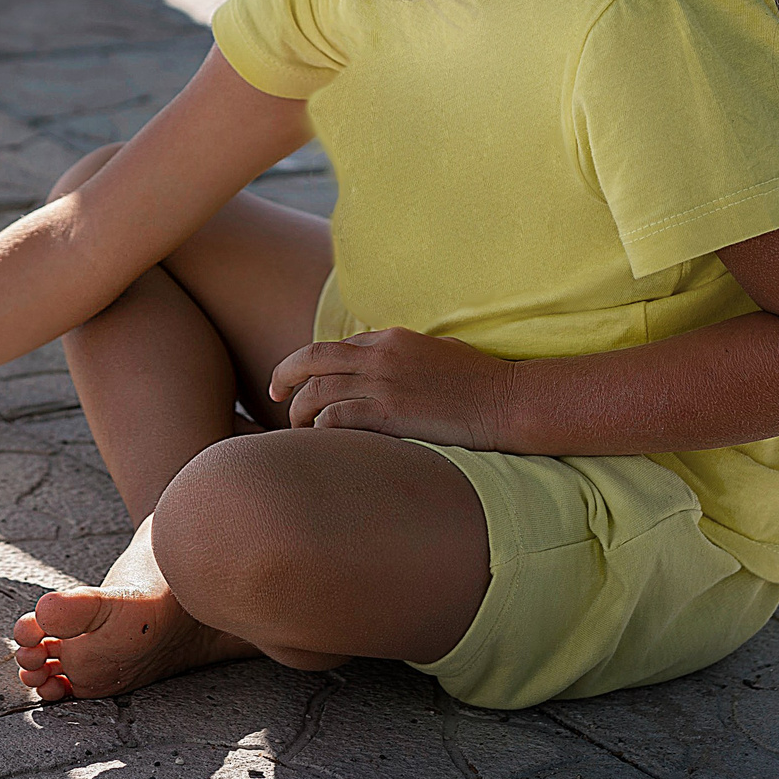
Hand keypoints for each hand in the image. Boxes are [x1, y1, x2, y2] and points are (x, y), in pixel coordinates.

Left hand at [268, 328, 517, 449]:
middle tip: (272, 394)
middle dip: (284, 375)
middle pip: (312, 358)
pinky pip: (336, 419)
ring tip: (296, 429)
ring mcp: (383, 383)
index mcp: (391, 337)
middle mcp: (380, 355)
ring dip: (299, 412)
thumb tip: (385, 363)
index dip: (314, 365)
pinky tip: (320, 442)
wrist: (506, 401)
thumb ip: (405, 354)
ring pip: (318, 391)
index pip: (337, 346)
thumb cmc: (480, 380)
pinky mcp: (389, 414)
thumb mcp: (438, 350)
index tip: (303, 382)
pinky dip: (320, 430)